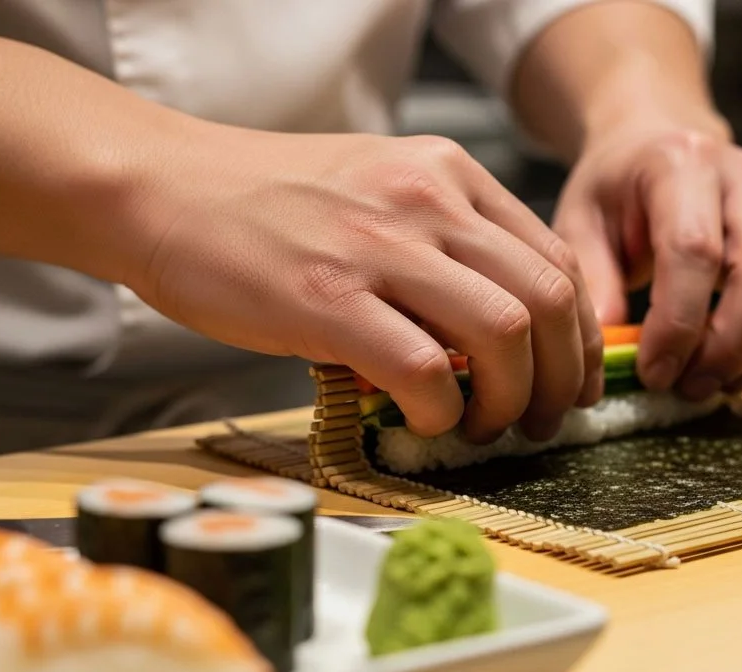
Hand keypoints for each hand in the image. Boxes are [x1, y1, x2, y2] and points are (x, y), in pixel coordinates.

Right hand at [123, 127, 603, 441]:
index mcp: (447, 175)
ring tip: (482, 428)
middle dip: (560, 378)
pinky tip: (426, 422)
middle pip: (548, 300)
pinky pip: (425, 371)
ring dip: (510, 401)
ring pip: (505, 334)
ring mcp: (379, 247)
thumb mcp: (375, 192)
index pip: (555, 260)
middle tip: (539, 420)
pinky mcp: (328, 300)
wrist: (162, 189)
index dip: (579, 336)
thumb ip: (441, 243)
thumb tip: (493, 331)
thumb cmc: (263, 203)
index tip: (569, 379)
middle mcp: (427, 201)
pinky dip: (442, 412)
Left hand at [553, 125, 741, 399]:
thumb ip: (594, 282)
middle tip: (691, 386)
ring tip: (725, 382)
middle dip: (732, 345)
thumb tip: (610, 349)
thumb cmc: (617, 190)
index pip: (695, 249)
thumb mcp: (580, 223)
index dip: (678, 323)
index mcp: (682, 165)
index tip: (654, 372)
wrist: (659, 143)